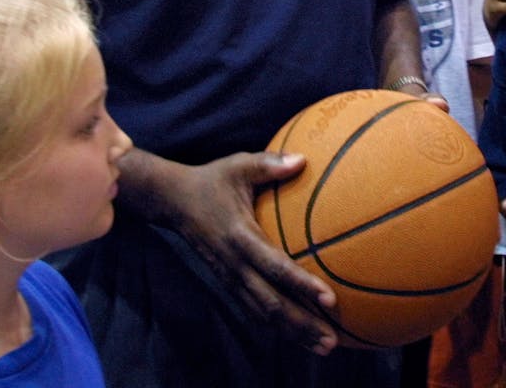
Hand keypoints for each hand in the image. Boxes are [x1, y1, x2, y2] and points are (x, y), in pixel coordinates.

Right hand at [121, 150, 338, 354]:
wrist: (173, 201)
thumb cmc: (212, 180)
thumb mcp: (238, 166)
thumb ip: (269, 164)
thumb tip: (302, 160)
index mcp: (240, 237)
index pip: (275, 266)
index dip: (302, 284)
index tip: (329, 298)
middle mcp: (235, 264)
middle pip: (271, 304)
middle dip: (302, 324)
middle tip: (332, 340)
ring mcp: (230, 278)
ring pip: (263, 314)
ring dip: (293, 332)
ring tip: (324, 345)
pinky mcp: (228, 283)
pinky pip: (254, 310)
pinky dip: (277, 327)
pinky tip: (298, 337)